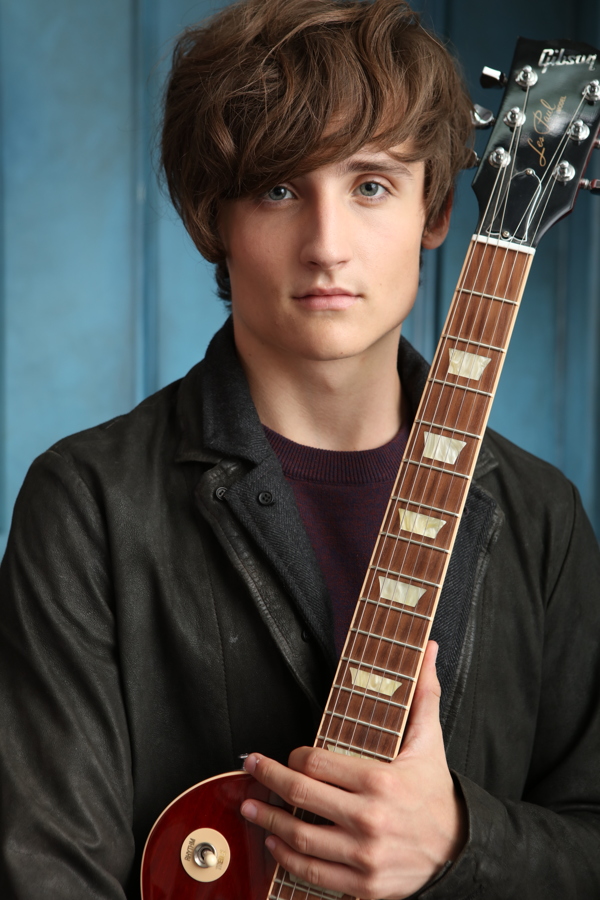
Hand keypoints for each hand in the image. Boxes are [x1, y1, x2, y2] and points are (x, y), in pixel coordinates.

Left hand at [240, 641, 465, 898]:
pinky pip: (313, 873)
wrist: (458, 849)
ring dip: (268, 819)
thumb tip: (430, 647)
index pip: (318, 763)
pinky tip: (275, 842)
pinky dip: (287, 858)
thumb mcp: (430, 739)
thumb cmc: (435, 791)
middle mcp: (369, 820)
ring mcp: (364, 856)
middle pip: (301, 796)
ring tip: (251, 806)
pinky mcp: (363, 885)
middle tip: (252, 766)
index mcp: (381, 782)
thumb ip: (424, 691)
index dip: (295, 756)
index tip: (290, 753)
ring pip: (300, 837)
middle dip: (269, 778)